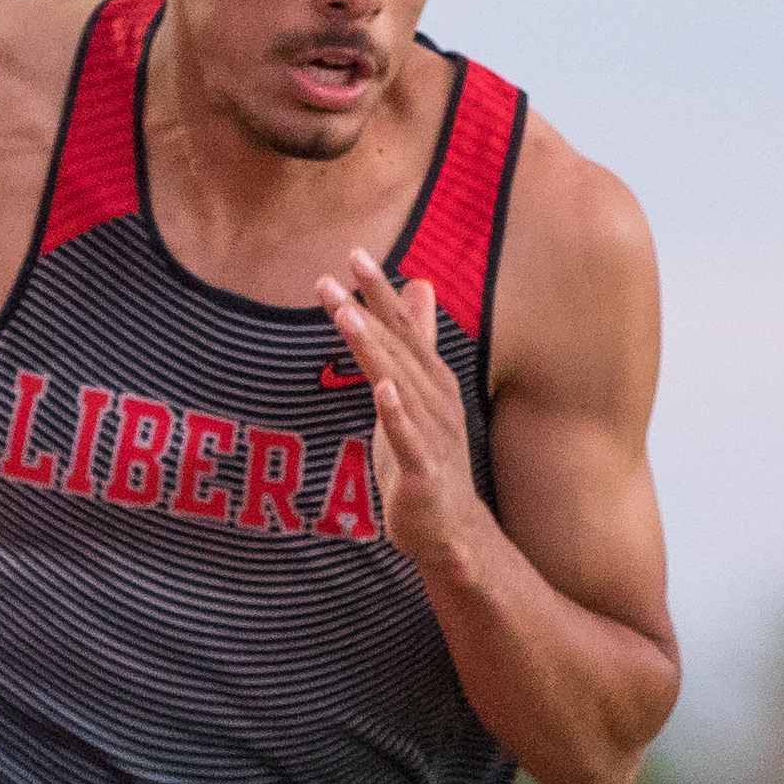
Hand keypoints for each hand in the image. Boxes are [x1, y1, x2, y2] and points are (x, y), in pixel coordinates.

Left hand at [319, 253, 476, 557]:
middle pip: (397, 348)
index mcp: (432, 380)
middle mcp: (436, 399)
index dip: (380, 291)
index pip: (404, 327)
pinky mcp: (423, 470)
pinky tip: (383, 389)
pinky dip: (397, 412)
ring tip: (348, 317)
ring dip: (375, 350)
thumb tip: (419, 286)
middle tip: (334, 277)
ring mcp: (432, 434)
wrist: (449, 529)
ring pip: (400, 384)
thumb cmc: (427, 457)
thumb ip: (418, 340)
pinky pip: (409, 437)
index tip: (354, 255)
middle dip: (366, 311)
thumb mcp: (418, 391)